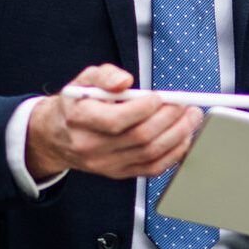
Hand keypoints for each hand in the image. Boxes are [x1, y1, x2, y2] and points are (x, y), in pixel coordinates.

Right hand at [25, 64, 203, 181]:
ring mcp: (105, 163)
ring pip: (150, 154)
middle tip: (186, 106)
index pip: (117, 120)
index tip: (161, 97)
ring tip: (190, 119)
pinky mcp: (118, 173)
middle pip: (139, 138)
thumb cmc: (77, 105)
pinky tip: (183, 139)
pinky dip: (173, 154)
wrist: (58, 136)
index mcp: (80, 119)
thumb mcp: (85, 80)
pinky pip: (151, 168)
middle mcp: (91, 146)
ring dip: (178, 136)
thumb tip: (124, 81)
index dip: (145, 108)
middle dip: (170, 120)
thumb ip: (105, 75)